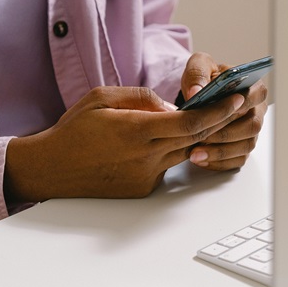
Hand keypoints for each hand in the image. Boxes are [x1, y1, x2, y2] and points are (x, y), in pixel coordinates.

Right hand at [4, 86, 244, 202]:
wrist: (53, 168)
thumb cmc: (74, 130)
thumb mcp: (103, 98)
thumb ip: (143, 98)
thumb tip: (173, 107)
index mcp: (136, 130)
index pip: (190, 122)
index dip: (217, 111)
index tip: (235, 100)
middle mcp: (145, 156)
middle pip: (195, 139)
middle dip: (216, 122)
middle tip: (231, 107)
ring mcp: (146, 176)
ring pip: (184, 153)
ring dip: (195, 137)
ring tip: (199, 121)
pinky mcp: (143, 188)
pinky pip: (167, 166)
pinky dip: (171, 152)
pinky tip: (159, 143)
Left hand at [181, 53, 268, 170]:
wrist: (200, 96)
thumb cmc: (205, 80)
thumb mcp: (199, 66)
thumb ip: (198, 73)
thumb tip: (196, 91)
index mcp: (253, 88)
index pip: (256, 97)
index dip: (239, 106)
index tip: (219, 113)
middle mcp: (256, 111)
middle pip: (252, 127)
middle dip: (225, 134)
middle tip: (201, 137)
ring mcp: (250, 132)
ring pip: (245, 146)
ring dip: (220, 152)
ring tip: (195, 153)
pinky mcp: (242, 148)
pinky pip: (237, 161)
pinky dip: (219, 163)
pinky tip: (201, 160)